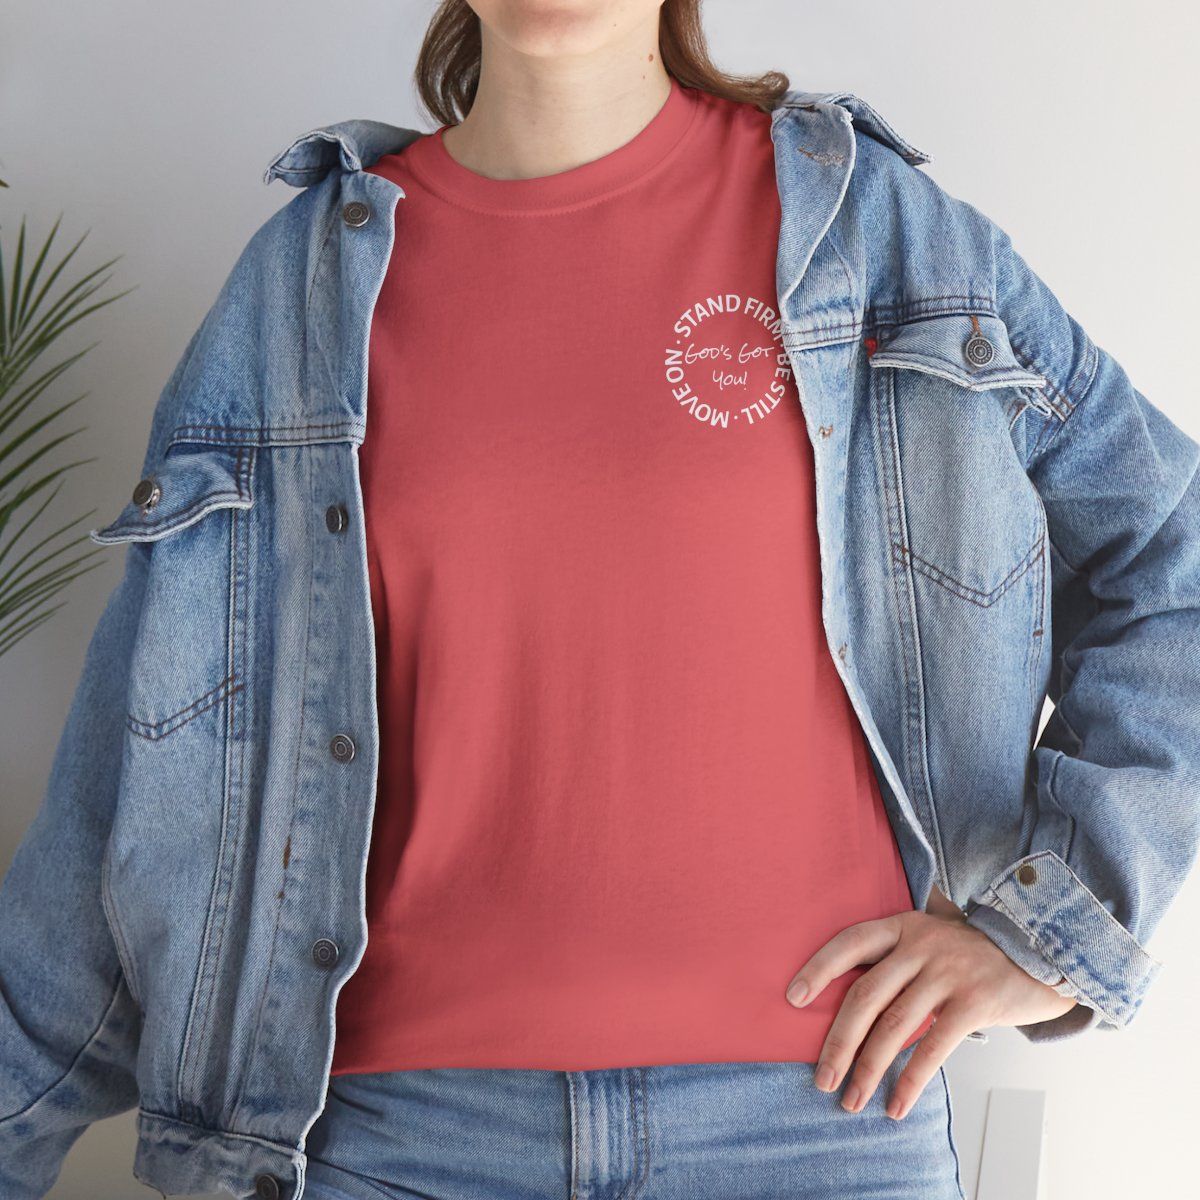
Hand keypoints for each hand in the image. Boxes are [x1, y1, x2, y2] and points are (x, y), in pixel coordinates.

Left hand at [783, 888, 1077, 1119]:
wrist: (1043, 950)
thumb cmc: (975, 953)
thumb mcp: (931, 939)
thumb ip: (897, 959)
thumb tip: (848, 1003)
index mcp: (903, 926)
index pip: (849, 943)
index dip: (819, 969)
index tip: (792, 998)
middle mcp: (921, 944)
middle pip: (866, 995)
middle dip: (839, 1042)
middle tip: (821, 1078)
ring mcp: (948, 971)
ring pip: (895, 1026)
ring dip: (868, 1068)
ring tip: (851, 1098)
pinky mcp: (975, 1000)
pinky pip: (933, 1047)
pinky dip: (911, 1080)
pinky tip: (896, 1104)